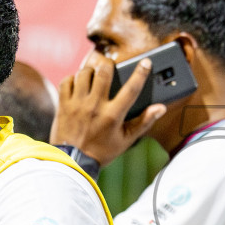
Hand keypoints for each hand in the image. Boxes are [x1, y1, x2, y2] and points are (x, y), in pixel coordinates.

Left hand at [49, 52, 166, 166]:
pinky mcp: (64, 104)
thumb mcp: (126, 140)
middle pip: (104, 72)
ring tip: (94, 76)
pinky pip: (67, 81)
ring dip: (91, 71)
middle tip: (111, 68)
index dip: (141, 73)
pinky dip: (73, 79)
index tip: (146, 62)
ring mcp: (77, 104)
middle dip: (109, 65)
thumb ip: (144, 122)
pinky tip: (79, 84)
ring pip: (84, 73)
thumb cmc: (102, 151)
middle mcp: (95, 107)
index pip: (131, 89)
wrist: (73, 162)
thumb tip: (160, 108)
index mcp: (113, 115)